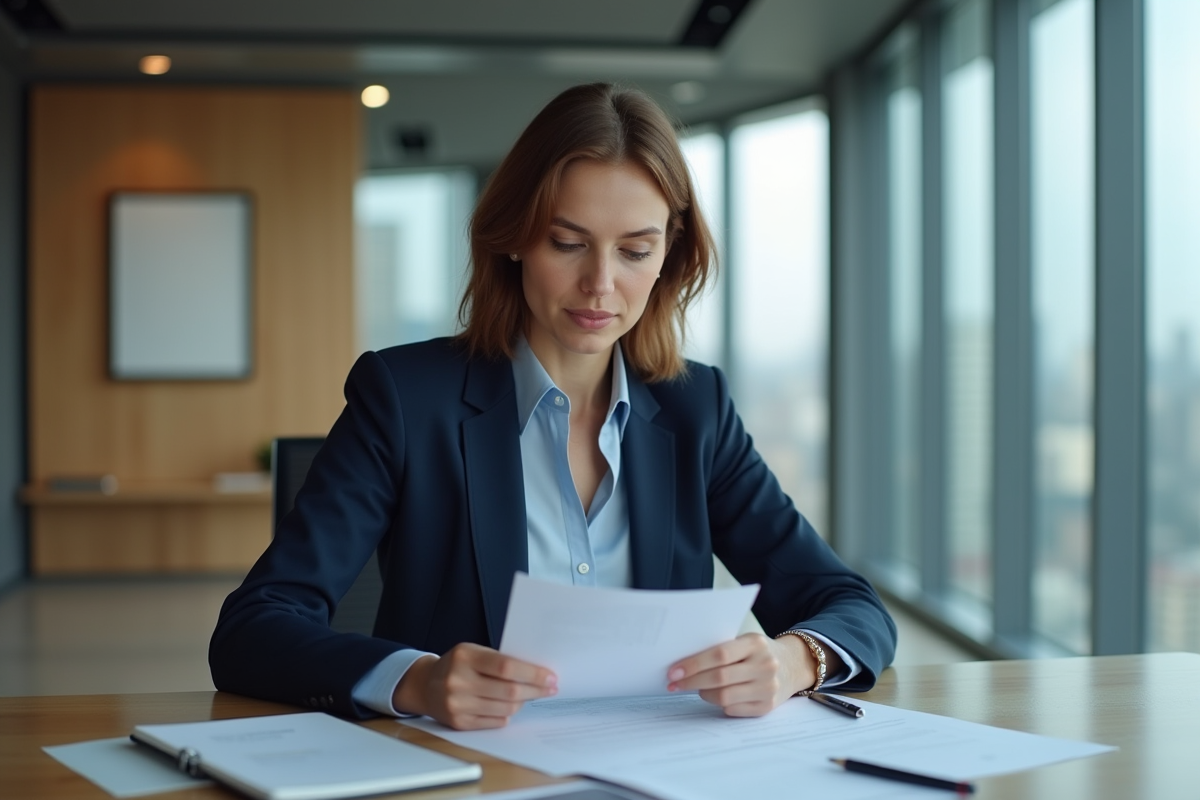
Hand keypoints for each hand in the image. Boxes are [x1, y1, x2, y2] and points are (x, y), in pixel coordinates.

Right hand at [392, 643, 556, 729]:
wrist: (425, 685)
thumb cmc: (457, 665)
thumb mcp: (474, 652)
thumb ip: (500, 660)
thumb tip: (537, 672)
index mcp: (465, 657)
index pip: (506, 667)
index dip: (532, 673)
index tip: (550, 676)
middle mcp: (459, 681)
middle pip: (509, 690)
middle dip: (535, 690)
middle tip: (550, 688)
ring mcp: (458, 704)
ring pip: (505, 708)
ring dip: (523, 702)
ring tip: (529, 695)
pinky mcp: (459, 723)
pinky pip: (495, 721)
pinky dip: (508, 713)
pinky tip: (510, 706)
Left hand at [666, 633, 816, 716]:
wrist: (792, 665)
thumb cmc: (758, 652)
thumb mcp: (745, 641)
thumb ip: (722, 649)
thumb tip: (683, 664)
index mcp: (755, 643)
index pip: (719, 654)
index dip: (694, 664)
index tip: (674, 671)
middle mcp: (765, 665)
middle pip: (719, 677)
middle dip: (691, 681)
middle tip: (674, 684)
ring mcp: (768, 688)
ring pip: (724, 697)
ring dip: (704, 693)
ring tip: (698, 688)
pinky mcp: (767, 706)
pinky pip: (733, 709)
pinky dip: (719, 704)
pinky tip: (715, 696)